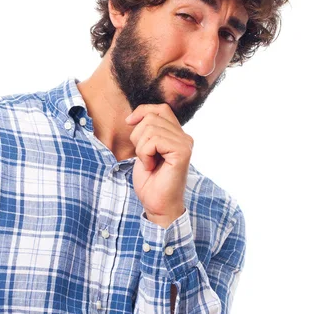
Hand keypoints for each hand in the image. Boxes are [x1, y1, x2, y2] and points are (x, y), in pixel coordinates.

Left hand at [126, 104, 192, 227]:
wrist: (158, 205)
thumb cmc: (151, 181)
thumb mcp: (145, 150)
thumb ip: (147, 131)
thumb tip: (135, 116)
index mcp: (178, 135)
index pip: (161, 109)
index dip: (143, 111)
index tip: (129, 123)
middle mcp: (185, 137)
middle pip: (152, 117)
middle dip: (137, 136)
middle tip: (144, 157)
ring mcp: (185, 144)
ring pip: (150, 128)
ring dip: (141, 148)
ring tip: (148, 163)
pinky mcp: (182, 152)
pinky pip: (154, 140)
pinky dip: (145, 154)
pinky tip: (151, 166)